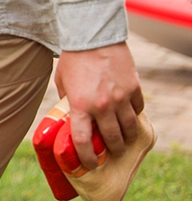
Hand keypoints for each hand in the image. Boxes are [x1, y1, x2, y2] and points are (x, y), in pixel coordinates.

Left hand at [54, 42, 144, 170]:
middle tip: (111, 152)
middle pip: (112, 138)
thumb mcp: (62, 82)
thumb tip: (70, 117)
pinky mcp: (134, 87)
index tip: (91, 164)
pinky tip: (130, 115)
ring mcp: (121, 97)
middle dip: (113, 150)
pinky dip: (135, 115)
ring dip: (127, 137)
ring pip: (130, 127)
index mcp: (80, 105)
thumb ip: (68, 101)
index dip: (87, 157)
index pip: (83, 141)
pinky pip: (138, 109)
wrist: (93, 36)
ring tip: (124, 139)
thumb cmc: (73, 59)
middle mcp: (102, 105)